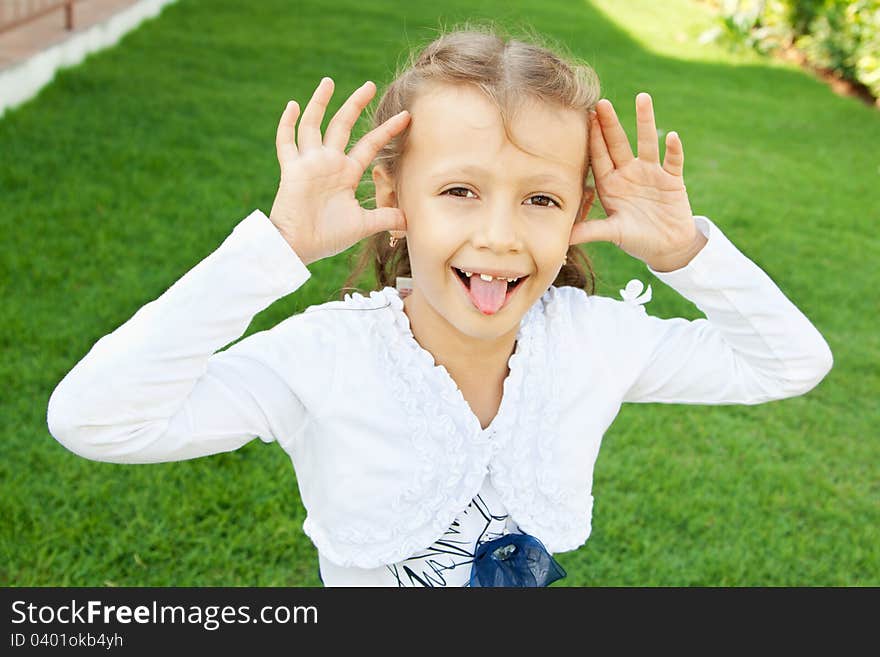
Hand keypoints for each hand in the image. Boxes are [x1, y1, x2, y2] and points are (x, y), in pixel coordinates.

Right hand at [269, 77, 410, 265]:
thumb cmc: (328, 237)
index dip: (387, 131)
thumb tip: (409, 219)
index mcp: (346, 173)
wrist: (300, 247)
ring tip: (329, 81)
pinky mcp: (292, 169)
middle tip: (370, 85)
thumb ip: (384, 218)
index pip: (370, 145)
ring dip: (319, 103)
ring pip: (313, 126)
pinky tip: (293, 105)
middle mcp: (328, 163)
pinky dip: (288, 124)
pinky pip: (286, 142)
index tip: (406, 116)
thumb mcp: (362, 225)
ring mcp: (309, 163)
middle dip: (356, 104)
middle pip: (343, 126)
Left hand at [570, 93, 705, 271]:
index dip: (593, 139)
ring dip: (645, 122)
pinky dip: (673, 150)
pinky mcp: (672, 180)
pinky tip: (672, 136)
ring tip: (642, 98)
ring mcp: (651, 174)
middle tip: (602, 102)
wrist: (666, 247)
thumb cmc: (637, 240)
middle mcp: (629, 174)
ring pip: (647, 143)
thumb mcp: (613, 233)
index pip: (599, 157)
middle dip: (610, 124)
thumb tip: (564, 237)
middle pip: (618, 144)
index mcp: (611, 185)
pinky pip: (673, 161)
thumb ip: (591, 231)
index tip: (585, 118)